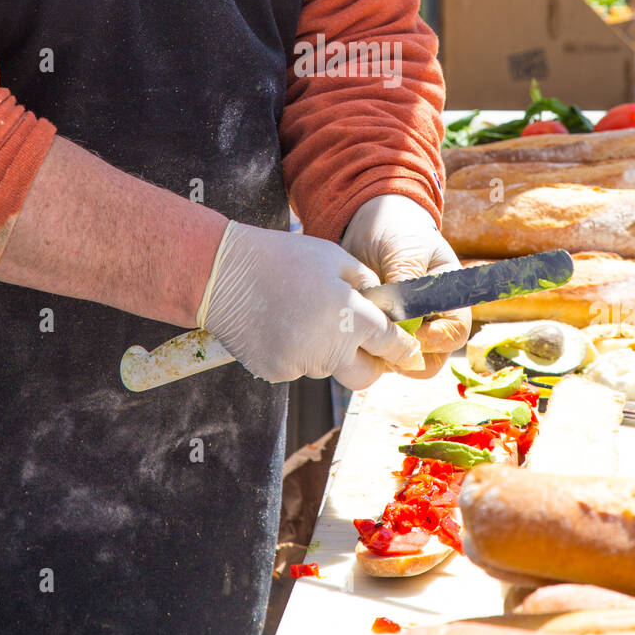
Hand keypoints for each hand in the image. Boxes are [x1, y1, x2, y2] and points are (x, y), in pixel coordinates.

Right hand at [196, 221, 424, 388]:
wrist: (223, 275)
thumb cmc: (281, 258)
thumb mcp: (333, 257)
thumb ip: (363, 282)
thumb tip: (377, 302)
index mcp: (350, 317)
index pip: (391, 345)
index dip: (405, 351)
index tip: (412, 354)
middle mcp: (330, 349)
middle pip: (365, 377)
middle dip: (372, 365)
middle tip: (363, 344)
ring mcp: (301, 365)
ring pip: (328, 367)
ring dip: (329, 351)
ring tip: (304, 314)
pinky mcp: (276, 372)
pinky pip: (298, 366)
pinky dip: (297, 351)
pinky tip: (281, 323)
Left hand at [340, 195, 471, 378]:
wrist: (368, 222)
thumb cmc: (397, 229)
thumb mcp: (406, 248)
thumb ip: (407, 279)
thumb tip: (405, 317)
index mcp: (449, 299)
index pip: (455, 334)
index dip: (434, 338)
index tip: (406, 329)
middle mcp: (430, 321)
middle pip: (430, 360)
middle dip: (406, 355)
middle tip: (380, 337)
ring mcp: (403, 330)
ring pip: (400, 362)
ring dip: (381, 353)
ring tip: (361, 329)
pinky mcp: (378, 331)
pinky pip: (374, 354)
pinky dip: (363, 347)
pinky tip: (348, 327)